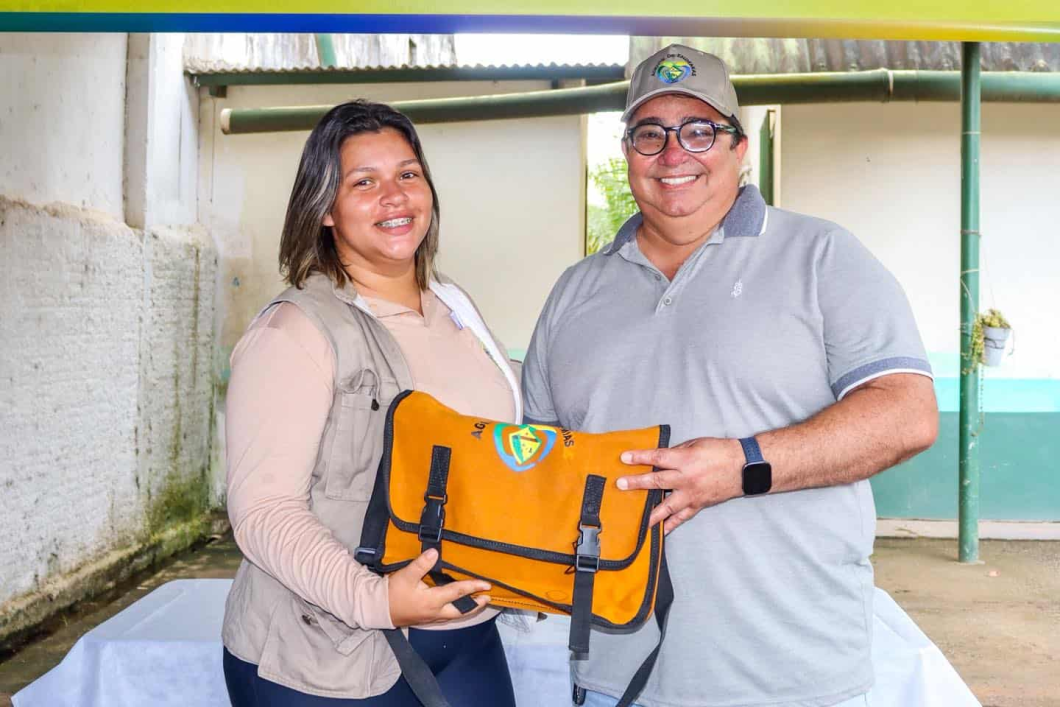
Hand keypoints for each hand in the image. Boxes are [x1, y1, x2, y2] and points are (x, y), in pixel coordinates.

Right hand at [387, 549, 490, 626]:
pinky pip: (446, 617)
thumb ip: (421, 564)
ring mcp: (431, 618)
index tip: (487, 584)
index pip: (458, 592)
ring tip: (478, 604)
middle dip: (476, 605)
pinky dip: (456, 612)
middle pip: (461, 610)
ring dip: (467, 610)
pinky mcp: (425, 619)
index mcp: (433, 600)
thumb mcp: (406, 575)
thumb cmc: (393, 593)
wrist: (378, 610)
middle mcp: (435, 612)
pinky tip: (457, 609)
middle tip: (488, 598)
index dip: (473, 587)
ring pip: (454, 616)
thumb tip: (435, 552)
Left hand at [616, 437, 744, 533]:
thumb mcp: (696, 444)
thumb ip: (677, 452)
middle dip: (636, 483)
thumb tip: (660, 459)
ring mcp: (692, 494)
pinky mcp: (698, 505)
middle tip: (620, 485)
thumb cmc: (721, 452)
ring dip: (650, 513)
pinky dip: (671, 525)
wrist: (744, 468)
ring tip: (636, 520)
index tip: (624, 458)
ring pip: (667, 506)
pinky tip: (660, 531)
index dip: (639, 457)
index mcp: (685, 460)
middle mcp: (686, 479)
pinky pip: (682, 517)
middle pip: (657, 482)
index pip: (657, 458)